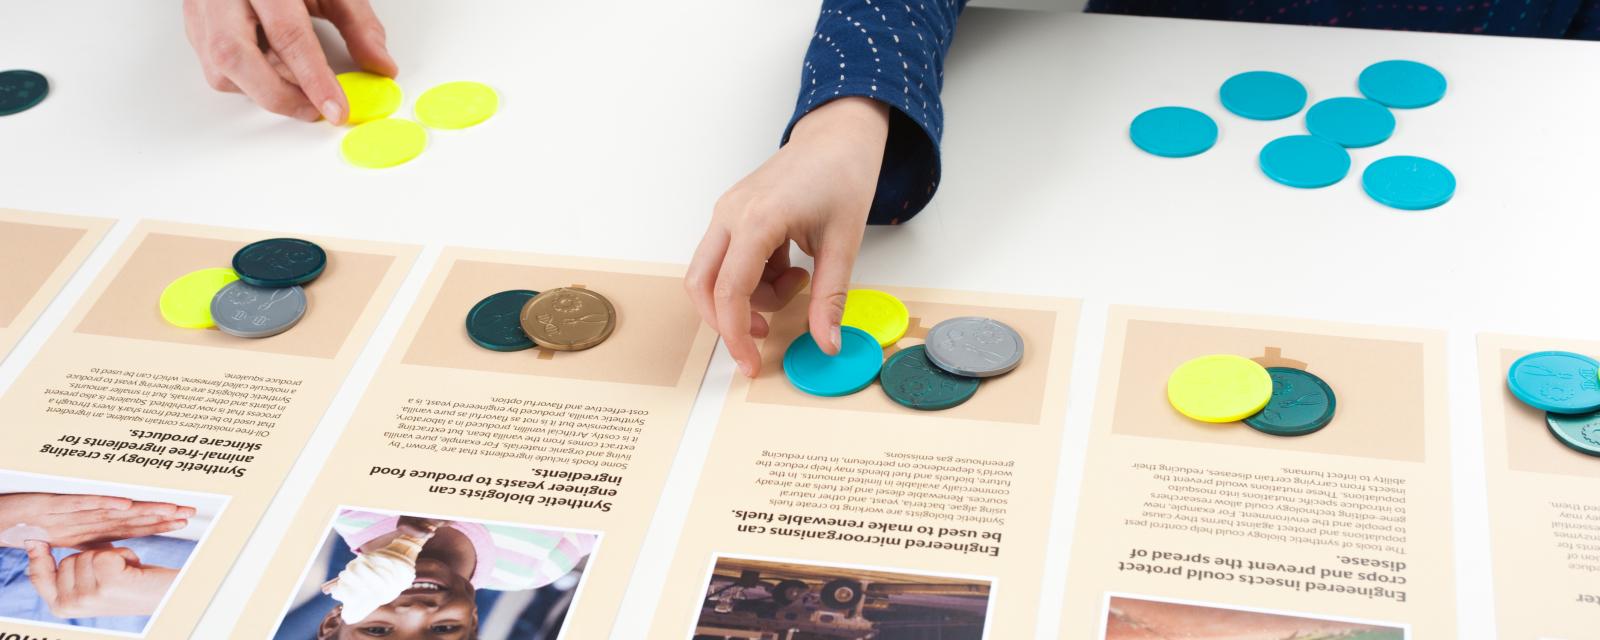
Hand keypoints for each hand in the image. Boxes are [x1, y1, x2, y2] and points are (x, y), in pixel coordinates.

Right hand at [0, 493, 193, 548]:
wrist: (3, 516)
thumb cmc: (38, 525)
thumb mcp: (72, 540)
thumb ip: (95, 545)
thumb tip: (117, 553)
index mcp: (95, 524)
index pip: (133, 524)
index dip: (159, 522)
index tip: (184, 520)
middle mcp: (90, 515)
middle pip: (132, 515)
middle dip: (162, 512)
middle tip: (190, 510)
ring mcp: (75, 509)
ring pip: (115, 508)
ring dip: (143, 508)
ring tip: (170, 507)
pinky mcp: (56, 505)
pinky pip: (83, 504)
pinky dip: (105, 503)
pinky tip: (125, 504)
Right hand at [24, 542, 178, 618]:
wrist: (163, 595)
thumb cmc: (130, 583)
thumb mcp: (93, 580)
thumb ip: (72, 568)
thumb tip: (36, 542)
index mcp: (61, 606)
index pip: (39, 578)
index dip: (36, 558)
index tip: (34, 539)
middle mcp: (71, 606)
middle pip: (66, 560)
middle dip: (93, 558)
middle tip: (113, 573)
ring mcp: (87, 597)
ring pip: (87, 554)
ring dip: (110, 556)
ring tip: (125, 572)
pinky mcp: (107, 585)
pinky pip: (104, 553)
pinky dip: (124, 554)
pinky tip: (133, 569)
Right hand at [182, 0, 396, 122]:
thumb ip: (359, 24)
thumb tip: (381, 65)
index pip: (287, 33)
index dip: (314, 78)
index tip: (336, 108)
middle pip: (235, 56)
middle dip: (278, 94)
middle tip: (314, 110)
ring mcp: (199, 7)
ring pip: (218, 68)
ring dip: (261, 89)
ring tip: (296, 85)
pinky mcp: (192, 22)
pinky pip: (213, 66)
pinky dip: (248, 79)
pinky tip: (272, 69)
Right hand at [686, 97, 889, 376]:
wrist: (838, 137)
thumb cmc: (842, 176)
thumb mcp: (844, 243)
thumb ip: (830, 298)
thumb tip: (826, 343)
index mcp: (757, 219)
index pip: (729, 291)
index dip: (736, 334)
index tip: (751, 363)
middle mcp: (731, 214)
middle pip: (701, 285)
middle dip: (726, 321)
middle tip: (761, 339)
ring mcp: (727, 212)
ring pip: (712, 274)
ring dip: (747, 297)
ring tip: (796, 283)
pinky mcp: (733, 214)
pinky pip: (728, 260)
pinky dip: (752, 278)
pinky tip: (788, 267)